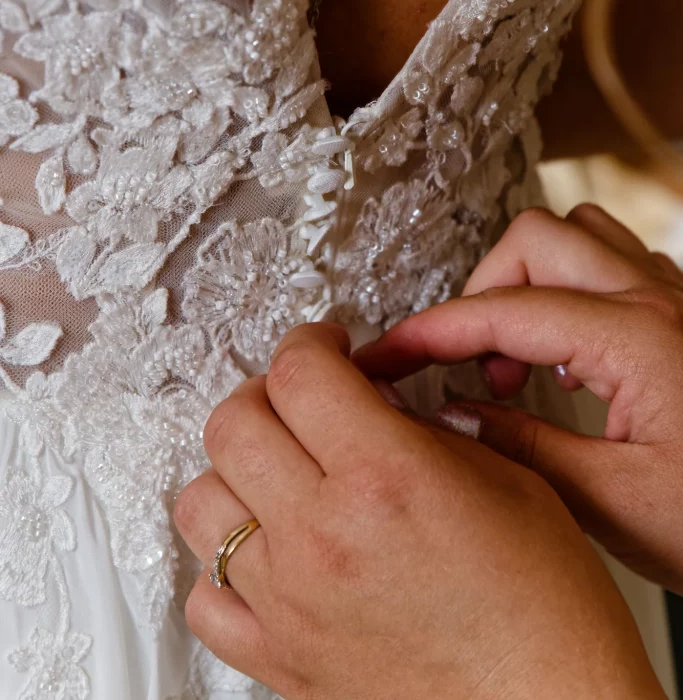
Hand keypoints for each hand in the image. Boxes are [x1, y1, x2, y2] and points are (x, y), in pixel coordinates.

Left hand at [174, 323, 661, 699]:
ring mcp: (291, 602)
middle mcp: (324, 536)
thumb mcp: (505, 478)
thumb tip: (368, 402)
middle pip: (232, 425)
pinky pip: (205, 597)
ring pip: (201, 502)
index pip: (299, 372)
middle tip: (299, 397)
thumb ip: (420, 429)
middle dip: (264, 392)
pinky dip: (222, 564)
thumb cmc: (545, 606)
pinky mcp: (281, 660)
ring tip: (275, 469)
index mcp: (386, 477)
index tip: (324, 346)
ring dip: (234, 470)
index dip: (309, 342)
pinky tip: (264, 550)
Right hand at [357, 204, 682, 592]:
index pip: (501, 311)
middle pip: (537, 238)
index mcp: (638, 340)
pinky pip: (614, 264)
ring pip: (580, 236)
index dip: (430, 333)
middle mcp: (659, 301)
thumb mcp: (616, 504)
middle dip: (484, 291)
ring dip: (531, 282)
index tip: (388, 356)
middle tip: (472, 361)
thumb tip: (451, 417)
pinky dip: (570, 294)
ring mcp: (677, 300)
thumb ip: (521, 450)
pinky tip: (570, 354)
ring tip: (521, 351)